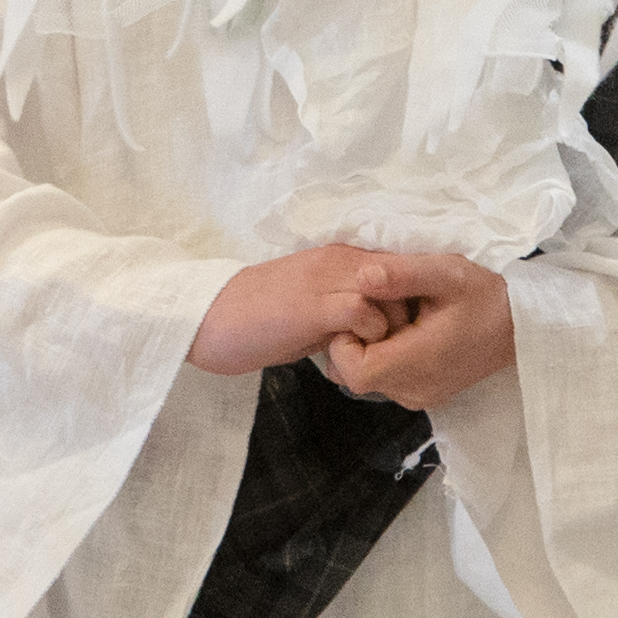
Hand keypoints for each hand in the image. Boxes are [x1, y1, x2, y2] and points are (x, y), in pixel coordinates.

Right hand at [188, 241, 418, 378]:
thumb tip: (380, 327)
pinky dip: (368, 341)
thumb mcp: (312, 305)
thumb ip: (346, 308)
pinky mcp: (314, 307)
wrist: (207, 318)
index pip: (401, 269)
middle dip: (408, 318)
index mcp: (340, 257)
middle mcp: (339, 260)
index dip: (410, 301)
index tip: (404, 332)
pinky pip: (365, 315)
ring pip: (392, 295)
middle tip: (390, 351)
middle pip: (406, 279)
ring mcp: (328, 280)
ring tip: (369, 358)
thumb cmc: (256, 317)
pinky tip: (349, 360)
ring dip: (390, 332)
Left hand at [314, 250, 515, 409]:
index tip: (361, 312)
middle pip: (356, 376)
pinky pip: (388, 381)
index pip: (353, 371)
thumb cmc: (484, 295)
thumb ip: (402, 274)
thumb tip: (361, 276)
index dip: (344, 342)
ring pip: (371, 380)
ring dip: (371, 350)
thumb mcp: (446, 272)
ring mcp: (421, 396)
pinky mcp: (426, 395)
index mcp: (419, 362)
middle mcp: (416, 389)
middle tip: (378, 310)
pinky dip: (386, 358)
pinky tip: (405, 332)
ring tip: (395, 318)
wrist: (521, 325)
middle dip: (356, 342)